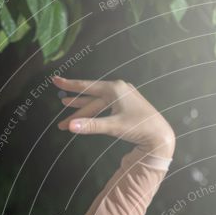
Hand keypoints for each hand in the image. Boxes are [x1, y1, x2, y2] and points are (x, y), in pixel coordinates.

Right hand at [52, 75, 175, 158]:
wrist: (160, 135)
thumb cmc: (139, 128)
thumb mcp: (113, 127)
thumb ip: (91, 126)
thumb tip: (70, 126)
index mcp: (115, 89)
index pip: (87, 86)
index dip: (70, 85)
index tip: (55, 80)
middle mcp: (119, 89)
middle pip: (92, 99)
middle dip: (76, 107)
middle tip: (60, 108)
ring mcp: (124, 96)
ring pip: (99, 103)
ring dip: (85, 109)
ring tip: (67, 106)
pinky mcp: (127, 104)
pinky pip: (107, 105)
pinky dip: (96, 111)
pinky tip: (89, 112)